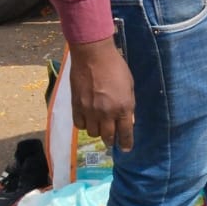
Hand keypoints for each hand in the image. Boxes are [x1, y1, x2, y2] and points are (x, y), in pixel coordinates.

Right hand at [68, 37, 134, 151]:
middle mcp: (107, 113)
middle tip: (111, 140)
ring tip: (99, 125)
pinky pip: (80, 125)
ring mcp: (90, 111)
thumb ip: (129, 104)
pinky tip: (87, 118)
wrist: (93, 56)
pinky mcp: (76, 107)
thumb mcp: (129, 85)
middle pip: (108, 136)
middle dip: (111, 141)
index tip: (126, 149)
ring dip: (97, 131)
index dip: (126, 143)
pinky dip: (84, 124)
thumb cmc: (116, 67)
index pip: (126, 132)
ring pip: (93, 133)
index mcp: (123, 107)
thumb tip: (129, 119)